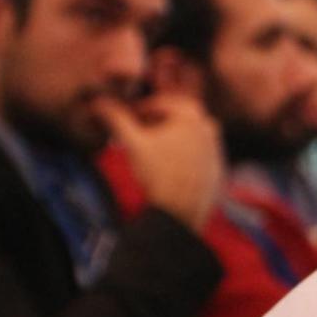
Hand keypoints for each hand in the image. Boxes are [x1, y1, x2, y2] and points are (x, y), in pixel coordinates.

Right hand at [95, 93, 222, 232]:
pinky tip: (167, 167)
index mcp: (191, 115)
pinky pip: (198, 153)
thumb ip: (117, 119)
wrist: (180, 212)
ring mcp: (216, 147)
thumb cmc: (157, 175)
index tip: (128, 118)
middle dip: (156, 122)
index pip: (160, 104)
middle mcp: (209, 127)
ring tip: (151, 151)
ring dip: (170, 137)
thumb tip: (99, 103)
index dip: (140, 109)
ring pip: (188, 135)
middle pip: (176, 117)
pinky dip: (184, 154)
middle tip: (139, 132)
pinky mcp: (218, 166)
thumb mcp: (133, 144)